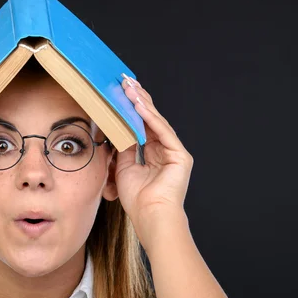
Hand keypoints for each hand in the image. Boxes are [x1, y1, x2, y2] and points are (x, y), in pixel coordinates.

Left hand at [113, 75, 193, 238]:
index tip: (120, 92)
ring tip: (129, 87)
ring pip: (156, 122)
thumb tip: (117, 129)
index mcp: (152, 154)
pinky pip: (163, 131)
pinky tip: (139, 105)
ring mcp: (174, 152)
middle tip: (124, 81)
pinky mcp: (180, 155)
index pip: (141, 125)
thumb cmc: (137, 199)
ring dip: (142, 104)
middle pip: (149, 119)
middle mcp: (164, 150)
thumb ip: (124, 147)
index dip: (131, 109)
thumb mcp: (124, 167)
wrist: (150, 216)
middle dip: (137, 100)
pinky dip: (150, 118)